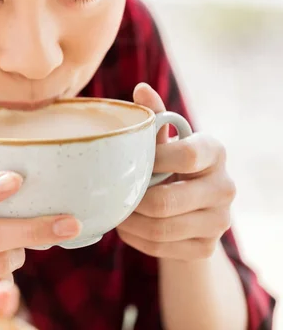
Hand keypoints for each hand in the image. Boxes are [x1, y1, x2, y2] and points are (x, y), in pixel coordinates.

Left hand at [116, 83, 235, 260]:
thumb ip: (154, 118)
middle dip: (132, 200)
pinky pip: (160, 249)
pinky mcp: (206, 248)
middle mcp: (225, 188)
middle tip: (112, 194)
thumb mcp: (166, 141)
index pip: (186, 155)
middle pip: (166, 202)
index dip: (153, 160)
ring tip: (114, 210)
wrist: (193, 207)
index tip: (132, 162)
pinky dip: (135, 239)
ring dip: (128, 222)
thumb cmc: (172, 163)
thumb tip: (140, 89)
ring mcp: (219, 222)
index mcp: (215, 152)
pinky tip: (127, 226)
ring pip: (160, 229)